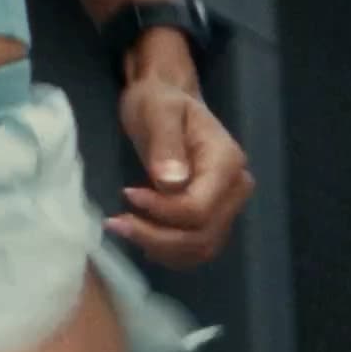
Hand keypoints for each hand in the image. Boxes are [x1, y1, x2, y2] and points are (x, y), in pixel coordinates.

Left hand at [106, 76, 252, 269]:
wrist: (165, 100)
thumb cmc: (160, 101)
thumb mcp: (158, 111)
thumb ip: (165, 144)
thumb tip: (171, 183)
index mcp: (227, 163)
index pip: (200, 208)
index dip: (163, 211)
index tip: (126, 195)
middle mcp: (235, 189)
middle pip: (202, 234)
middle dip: (157, 237)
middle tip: (115, 223)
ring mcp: (227, 206)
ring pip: (201, 247)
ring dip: (161, 248)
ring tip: (123, 229)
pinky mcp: (213, 216)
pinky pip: (197, 247)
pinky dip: (170, 251)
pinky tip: (142, 239)